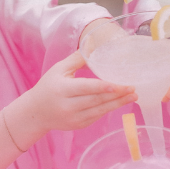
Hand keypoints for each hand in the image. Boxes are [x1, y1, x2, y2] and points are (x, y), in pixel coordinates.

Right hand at [16, 52, 135, 133]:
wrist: (36, 113)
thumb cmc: (48, 87)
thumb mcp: (59, 69)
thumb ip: (77, 58)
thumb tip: (93, 43)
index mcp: (63, 90)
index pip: (87, 88)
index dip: (103, 87)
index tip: (119, 84)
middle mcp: (68, 106)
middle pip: (97, 100)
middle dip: (117, 95)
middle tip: (133, 88)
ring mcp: (74, 118)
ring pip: (100, 110)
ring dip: (118, 103)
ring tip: (133, 96)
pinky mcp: (78, 125)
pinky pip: (97, 116)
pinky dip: (109, 108)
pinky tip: (120, 102)